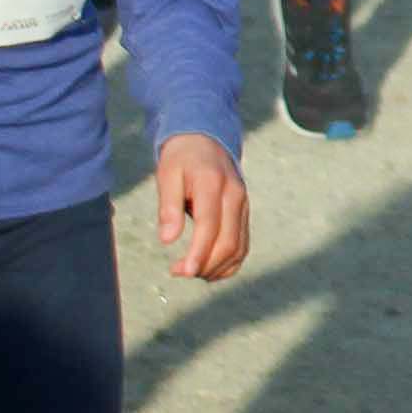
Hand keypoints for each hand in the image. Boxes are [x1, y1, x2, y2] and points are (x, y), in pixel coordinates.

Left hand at [151, 133, 250, 282]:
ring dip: (217, 267)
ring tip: (190, 270)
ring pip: (239, 248)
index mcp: (214, 183)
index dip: (199, 252)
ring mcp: (243, 205)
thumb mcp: (167, 175)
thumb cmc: (182, 158)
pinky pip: (242, 245)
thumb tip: (167, 240)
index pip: (210, 225)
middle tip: (179, 271)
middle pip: (228, 241)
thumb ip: (168, 207)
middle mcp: (235, 196)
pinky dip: (228, 263)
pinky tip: (208, 268)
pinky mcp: (244, 213)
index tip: (184, 271)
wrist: (205, 140)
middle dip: (206, 264)